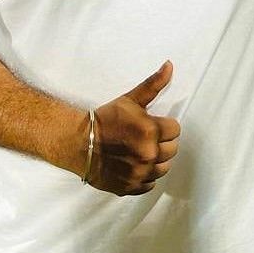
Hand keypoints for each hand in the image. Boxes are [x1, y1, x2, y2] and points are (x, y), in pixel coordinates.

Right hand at [87, 61, 180, 194]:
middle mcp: (148, 154)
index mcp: (151, 131)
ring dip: (157, 160)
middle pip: (173, 150)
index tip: (154, 125)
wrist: (78, 142)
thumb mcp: (130, 99)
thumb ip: (153, 84)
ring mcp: (140, 173)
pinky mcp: (130, 187)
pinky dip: (146, 177)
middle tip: (148, 138)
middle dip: (163, 142)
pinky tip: (136, 166)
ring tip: (143, 152)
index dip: (166, 126)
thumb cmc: (105, 119)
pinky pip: (150, 184)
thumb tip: (170, 65)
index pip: (175, 129)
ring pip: (164, 168)